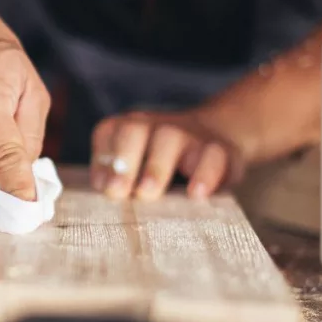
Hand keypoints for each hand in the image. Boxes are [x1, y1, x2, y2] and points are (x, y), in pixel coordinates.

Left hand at [90, 109, 250, 200]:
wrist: (218, 134)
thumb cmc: (163, 163)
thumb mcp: (137, 169)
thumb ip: (117, 179)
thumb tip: (105, 191)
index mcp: (130, 128)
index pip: (109, 132)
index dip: (102, 158)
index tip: (102, 188)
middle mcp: (155, 126)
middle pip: (134, 131)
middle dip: (124, 160)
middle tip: (118, 192)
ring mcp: (188, 134)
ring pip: (170, 138)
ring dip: (156, 167)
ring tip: (148, 193)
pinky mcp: (219, 149)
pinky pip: (213, 156)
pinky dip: (205, 174)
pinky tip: (196, 194)